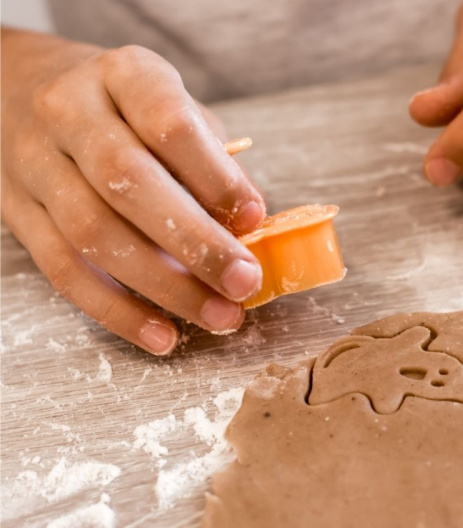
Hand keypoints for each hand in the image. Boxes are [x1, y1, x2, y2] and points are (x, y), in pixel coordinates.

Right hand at [1, 29, 266, 355]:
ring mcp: (34, 163)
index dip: (215, 176)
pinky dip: (117, 311)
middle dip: (195, 242)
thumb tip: (248, 227)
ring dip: (164, 287)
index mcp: (123, 74)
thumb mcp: (176, 109)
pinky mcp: (17, 213)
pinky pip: (63, 271)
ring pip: (93, 234)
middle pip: (128, 183)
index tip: (255, 217)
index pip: (168, 122)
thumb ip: (213, 161)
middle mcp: (69, 112)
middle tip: (244, 282)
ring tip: (218, 316)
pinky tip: (162, 335)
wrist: (23, 88)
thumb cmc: (127, 109)